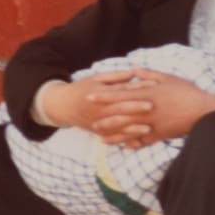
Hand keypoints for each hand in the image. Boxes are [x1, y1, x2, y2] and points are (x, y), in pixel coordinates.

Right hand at [39, 70, 155, 136]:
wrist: (62, 106)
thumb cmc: (82, 88)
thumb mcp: (96, 78)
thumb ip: (115, 77)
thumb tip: (133, 73)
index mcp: (99, 93)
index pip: (120, 90)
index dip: (135, 89)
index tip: (151, 87)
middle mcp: (99, 109)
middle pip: (119, 109)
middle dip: (135, 108)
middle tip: (152, 107)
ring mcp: (97, 122)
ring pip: (117, 126)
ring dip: (132, 128)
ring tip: (147, 129)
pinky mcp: (97, 132)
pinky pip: (112, 137)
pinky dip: (124, 139)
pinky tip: (137, 141)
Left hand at [87, 68, 214, 147]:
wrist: (202, 111)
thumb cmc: (186, 91)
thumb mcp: (168, 77)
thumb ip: (149, 74)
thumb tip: (134, 70)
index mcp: (147, 94)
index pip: (120, 95)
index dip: (104, 96)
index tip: (90, 97)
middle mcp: (146, 110)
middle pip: (120, 115)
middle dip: (104, 118)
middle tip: (90, 122)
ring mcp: (152, 124)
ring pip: (129, 131)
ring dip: (114, 135)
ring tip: (101, 138)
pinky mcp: (160, 135)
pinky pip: (143, 141)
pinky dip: (133, 144)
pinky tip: (123, 147)